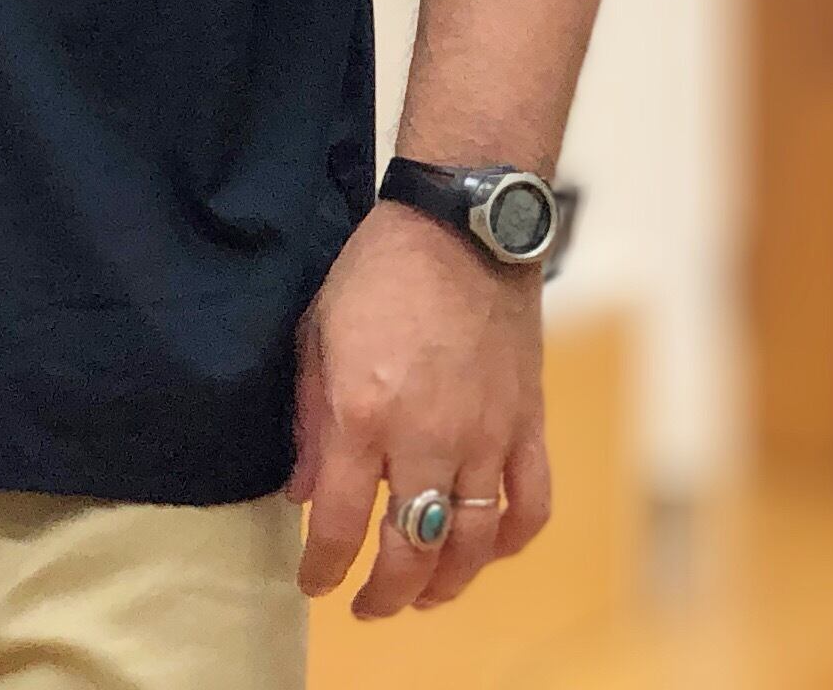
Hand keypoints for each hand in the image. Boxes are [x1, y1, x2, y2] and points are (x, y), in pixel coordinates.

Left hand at [285, 200, 550, 613]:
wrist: (462, 228)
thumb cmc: (378, 273)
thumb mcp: (316, 335)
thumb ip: (309, 422)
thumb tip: (303, 494)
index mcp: (364, 414)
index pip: (342, 525)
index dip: (323, 568)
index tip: (312, 581)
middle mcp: (428, 438)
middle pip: (410, 552)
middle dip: (384, 593)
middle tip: (366, 604)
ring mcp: (486, 437)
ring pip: (470, 545)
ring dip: (444, 585)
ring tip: (422, 594)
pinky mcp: (527, 426)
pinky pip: (528, 507)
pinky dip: (508, 542)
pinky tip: (484, 550)